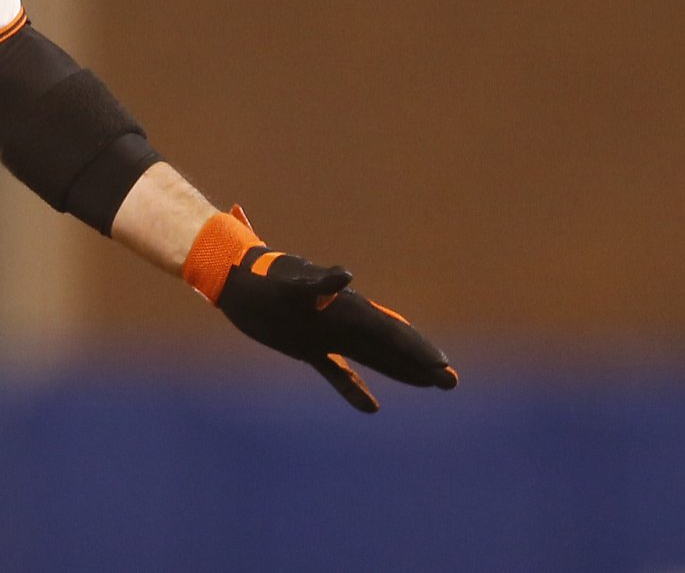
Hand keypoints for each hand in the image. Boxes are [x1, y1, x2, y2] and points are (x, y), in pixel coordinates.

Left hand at [183, 206, 457, 412]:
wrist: (232, 276)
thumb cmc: (260, 277)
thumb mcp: (287, 284)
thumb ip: (316, 284)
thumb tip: (344, 278)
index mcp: (343, 308)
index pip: (388, 330)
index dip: (415, 348)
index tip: (442, 366)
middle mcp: (341, 320)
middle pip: (388, 345)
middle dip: (419, 363)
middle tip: (452, 382)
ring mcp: (326, 333)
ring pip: (371, 356)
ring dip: (399, 371)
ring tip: (431, 384)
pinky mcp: (305, 345)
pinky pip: (336, 371)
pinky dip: (353, 388)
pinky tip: (371, 408)